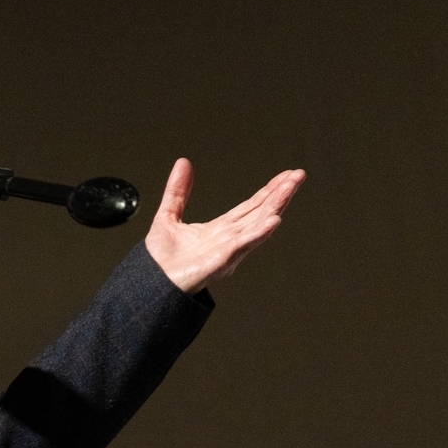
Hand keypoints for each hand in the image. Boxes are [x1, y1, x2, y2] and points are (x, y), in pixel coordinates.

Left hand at [144, 158, 303, 293]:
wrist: (150, 284)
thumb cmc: (160, 262)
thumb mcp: (168, 216)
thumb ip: (177, 191)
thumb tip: (182, 164)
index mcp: (220, 230)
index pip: (250, 207)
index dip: (268, 191)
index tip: (285, 176)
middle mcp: (228, 240)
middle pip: (260, 213)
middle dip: (279, 194)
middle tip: (297, 175)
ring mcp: (227, 251)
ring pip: (257, 225)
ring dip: (275, 206)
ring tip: (290, 188)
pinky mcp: (220, 262)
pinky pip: (242, 245)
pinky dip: (258, 233)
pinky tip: (273, 221)